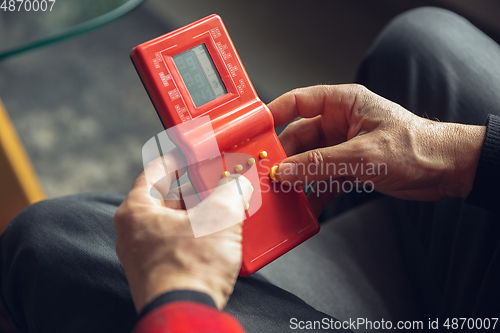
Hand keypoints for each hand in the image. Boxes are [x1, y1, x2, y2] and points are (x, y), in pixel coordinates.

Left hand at [114, 148, 252, 311]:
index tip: (190, 151)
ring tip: (220, 204)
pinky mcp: (156, 273)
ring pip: (171, 221)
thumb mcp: (218, 219)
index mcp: (137, 211)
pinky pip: (174, 242)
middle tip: (214, 179)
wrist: (186, 314)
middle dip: (193, 187)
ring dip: (196, 211)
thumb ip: (230, 193)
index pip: (154, 171)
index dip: (176, 157)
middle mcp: (133, 232)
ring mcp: (142, 255)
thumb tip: (238, 184)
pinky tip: (215, 233)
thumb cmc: (191, 267)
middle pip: (165, 197)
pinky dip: (193, 233)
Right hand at [269, 84, 484, 215]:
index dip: (274, 114)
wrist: (446, 170)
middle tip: (267, 175)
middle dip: (284, 157)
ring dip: (297, 178)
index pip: (299, 102)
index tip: (255, 131)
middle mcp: (340, 122)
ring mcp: (343, 146)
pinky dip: (314, 191)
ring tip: (283, 194)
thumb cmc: (416, 147)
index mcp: (344, 103)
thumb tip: (284, 171)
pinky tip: (306, 206)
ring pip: (308, 160)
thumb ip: (320, 164)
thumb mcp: (363, 155)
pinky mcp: (348, 166)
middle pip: (299, 137)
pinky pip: (322, 177)